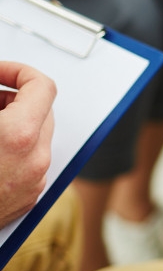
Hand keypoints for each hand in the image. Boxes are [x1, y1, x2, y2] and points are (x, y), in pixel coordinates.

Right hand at [0, 63, 55, 228]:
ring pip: (36, 137)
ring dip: (13, 123)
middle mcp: (34, 159)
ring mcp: (34, 181)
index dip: (18, 71)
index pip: (42, 86)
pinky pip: (30, 162)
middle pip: (42, 111)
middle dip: (13, 97)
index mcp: (18, 136)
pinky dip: (13, 149)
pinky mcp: (28, 198)